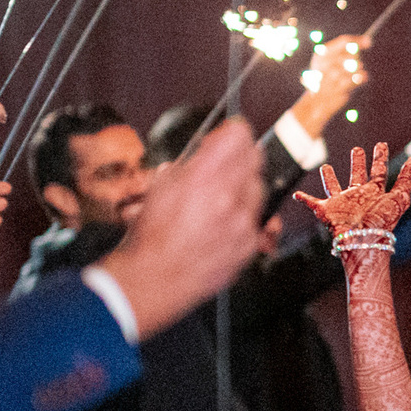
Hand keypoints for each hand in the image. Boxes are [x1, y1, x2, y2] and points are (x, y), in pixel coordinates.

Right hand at [91, 118, 267, 335]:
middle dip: (241, 157)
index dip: (233, 132)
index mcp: (204, 175)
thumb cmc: (151, 237)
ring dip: (245, 186)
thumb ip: (185, 167)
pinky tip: (226, 222)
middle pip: (254, 159)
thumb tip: (200, 156)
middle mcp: (229, 195)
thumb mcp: (159, 187)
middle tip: (226, 163)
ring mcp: (243, 221)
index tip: (229, 134)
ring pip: (259, 189)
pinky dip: (245, 217)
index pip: (239, 135)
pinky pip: (258, 219)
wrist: (155, 278)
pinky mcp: (250, 243)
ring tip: (222, 197)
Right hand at [290, 33, 370, 137]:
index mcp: (321, 54)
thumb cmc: (325, 80)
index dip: (358, 41)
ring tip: (352, 75)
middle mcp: (326, 63)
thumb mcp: (329, 63)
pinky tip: (360, 79)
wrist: (316, 103)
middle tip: (353, 66)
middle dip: (357, 59)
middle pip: (352, 53)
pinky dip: (360, 78)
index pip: (344, 41)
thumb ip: (346, 51)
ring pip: (356, 65)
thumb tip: (367, 40)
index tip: (369, 42)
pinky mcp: (339, 87)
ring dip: (358, 70)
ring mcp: (332, 75)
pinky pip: (358, 78)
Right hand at [304, 143, 410, 236]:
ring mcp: (342, 203)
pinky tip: (298, 195)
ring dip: (329, 178)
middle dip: (358, 162)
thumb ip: (407, 178)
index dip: (380, 157)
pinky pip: (312, 203)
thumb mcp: (400, 197)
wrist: (363, 238)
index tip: (381, 144)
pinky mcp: (326, 210)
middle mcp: (358, 196)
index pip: (379, 171)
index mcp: (375, 193)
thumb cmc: (382, 221)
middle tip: (357, 149)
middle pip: (357, 175)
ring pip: (334, 187)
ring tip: (326, 167)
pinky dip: (304, 199)